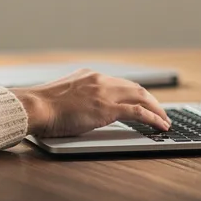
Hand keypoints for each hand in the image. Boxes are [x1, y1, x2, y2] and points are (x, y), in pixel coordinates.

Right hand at [11, 69, 171, 138]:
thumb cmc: (41, 107)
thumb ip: (76, 98)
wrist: (35, 107)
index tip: (141, 102)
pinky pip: (138, 112)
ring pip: (142, 97)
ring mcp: (104, 93)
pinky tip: (160, 125)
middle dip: (151, 100)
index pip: (119, 83)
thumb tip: (81, 109)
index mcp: (89, 75)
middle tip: (160, 112)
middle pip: (135, 88)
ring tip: (164, 121)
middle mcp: (100, 79)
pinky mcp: (107, 108)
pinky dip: (153, 118)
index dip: (133, 93)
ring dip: (156, 109)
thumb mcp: (62, 96)